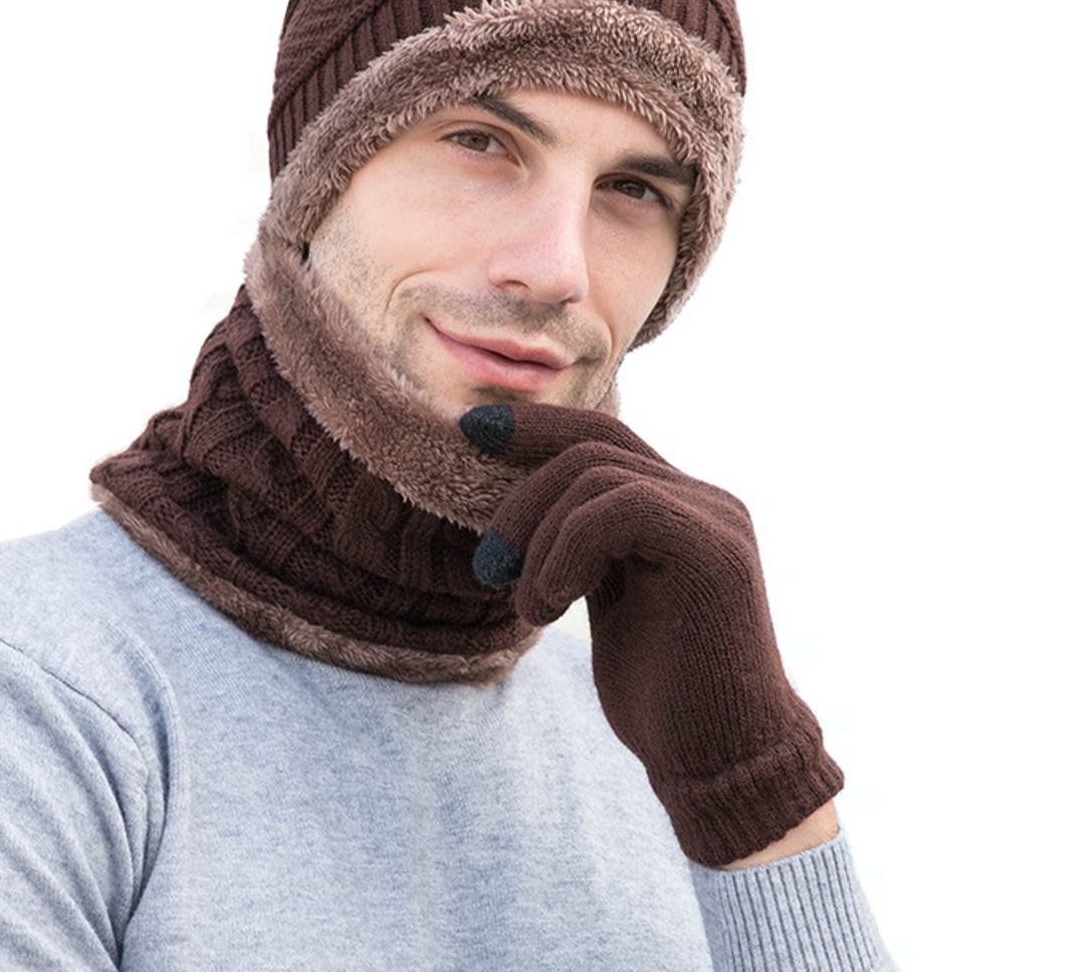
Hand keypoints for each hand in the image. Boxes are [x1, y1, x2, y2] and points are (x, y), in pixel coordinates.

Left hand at [461, 402, 842, 866]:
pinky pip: (619, 508)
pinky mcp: (714, 551)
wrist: (722, 766)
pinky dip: (567, 551)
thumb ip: (582, 543)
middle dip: (521, 498)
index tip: (471, 431)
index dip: (535, 427)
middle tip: (489, 567)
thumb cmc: (662, 696)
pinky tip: (553, 604)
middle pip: (590, 447)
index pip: (601, 436)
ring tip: (532, 608)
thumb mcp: (605, 599)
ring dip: (539, 540)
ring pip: (595, 475)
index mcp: (680, 506)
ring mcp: (715, 519)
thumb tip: (522, 503)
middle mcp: (705, 500)